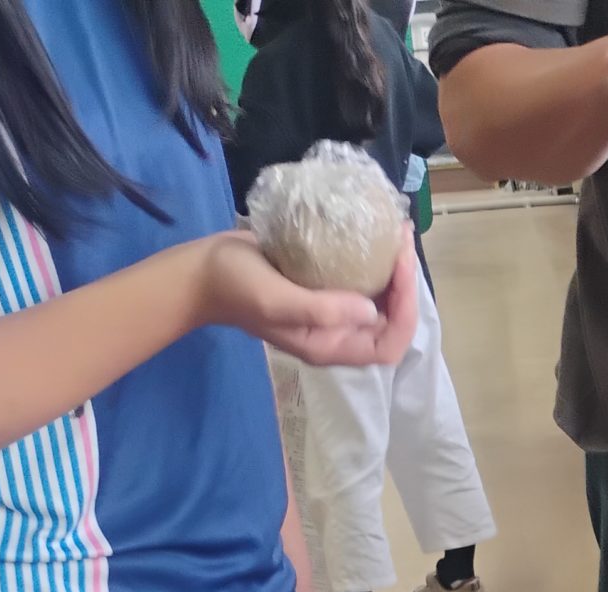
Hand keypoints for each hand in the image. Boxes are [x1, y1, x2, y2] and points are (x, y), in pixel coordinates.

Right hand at [199, 230, 417, 367]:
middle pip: (390, 320)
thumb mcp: (275, 300)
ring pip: (379, 297)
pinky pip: (359, 277)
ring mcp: (329, 308)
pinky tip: (375, 230)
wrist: (202, 270)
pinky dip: (373, 257)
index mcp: (329, 346)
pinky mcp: (323, 284)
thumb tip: (370, 309)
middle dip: (405, 285)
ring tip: (397, 231)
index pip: (388, 345)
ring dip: (393, 268)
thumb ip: (321, 311)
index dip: (405, 312)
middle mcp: (336, 332)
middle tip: (403, 239)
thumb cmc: (235, 287)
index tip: (401, 267)